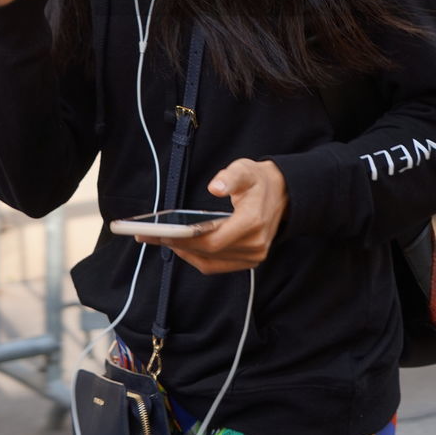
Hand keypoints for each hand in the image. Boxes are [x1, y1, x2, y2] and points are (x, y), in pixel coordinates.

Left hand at [137, 158, 288, 273]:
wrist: (284, 194)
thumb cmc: (259, 181)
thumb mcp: (246, 169)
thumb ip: (230, 177)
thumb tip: (215, 187)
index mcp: (252, 222)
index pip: (213, 241)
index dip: (185, 240)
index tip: (162, 233)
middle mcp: (255, 245)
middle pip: (208, 253)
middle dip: (178, 245)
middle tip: (151, 235)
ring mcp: (254, 256)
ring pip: (210, 263)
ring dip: (184, 253)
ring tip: (161, 240)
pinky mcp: (249, 261)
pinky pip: (217, 265)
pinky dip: (197, 258)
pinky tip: (181, 246)